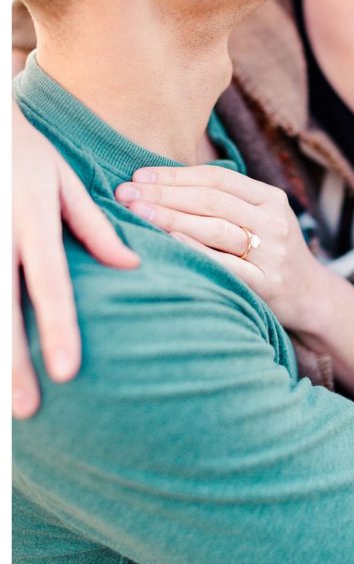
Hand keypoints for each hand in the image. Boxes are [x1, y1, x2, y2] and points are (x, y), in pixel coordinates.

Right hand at [13, 102, 139, 418]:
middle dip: (13, 365)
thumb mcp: (64, 182)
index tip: (69, 372)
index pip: (50, 286)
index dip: (58, 330)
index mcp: (33, 223)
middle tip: (28, 410)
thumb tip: (131, 266)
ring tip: (6, 403)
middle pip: (4, 312)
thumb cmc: (25, 154)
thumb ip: (95, 227)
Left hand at [115, 165, 322, 330]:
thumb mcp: (261, 218)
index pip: (218, 178)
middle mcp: (275, 222)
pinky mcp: (266, 283)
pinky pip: (224, 264)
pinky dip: (195, 250)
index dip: (176, 175)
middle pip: (212, 201)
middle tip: (125, 193)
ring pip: (215, 229)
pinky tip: (168, 241)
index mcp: (272, 199)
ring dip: (171, 218)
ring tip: (137, 212)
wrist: (310, 296)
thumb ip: (225, 201)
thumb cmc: (270, 252)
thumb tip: (160, 183)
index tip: (139, 176)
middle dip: (164, 194)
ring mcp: (272, 254)